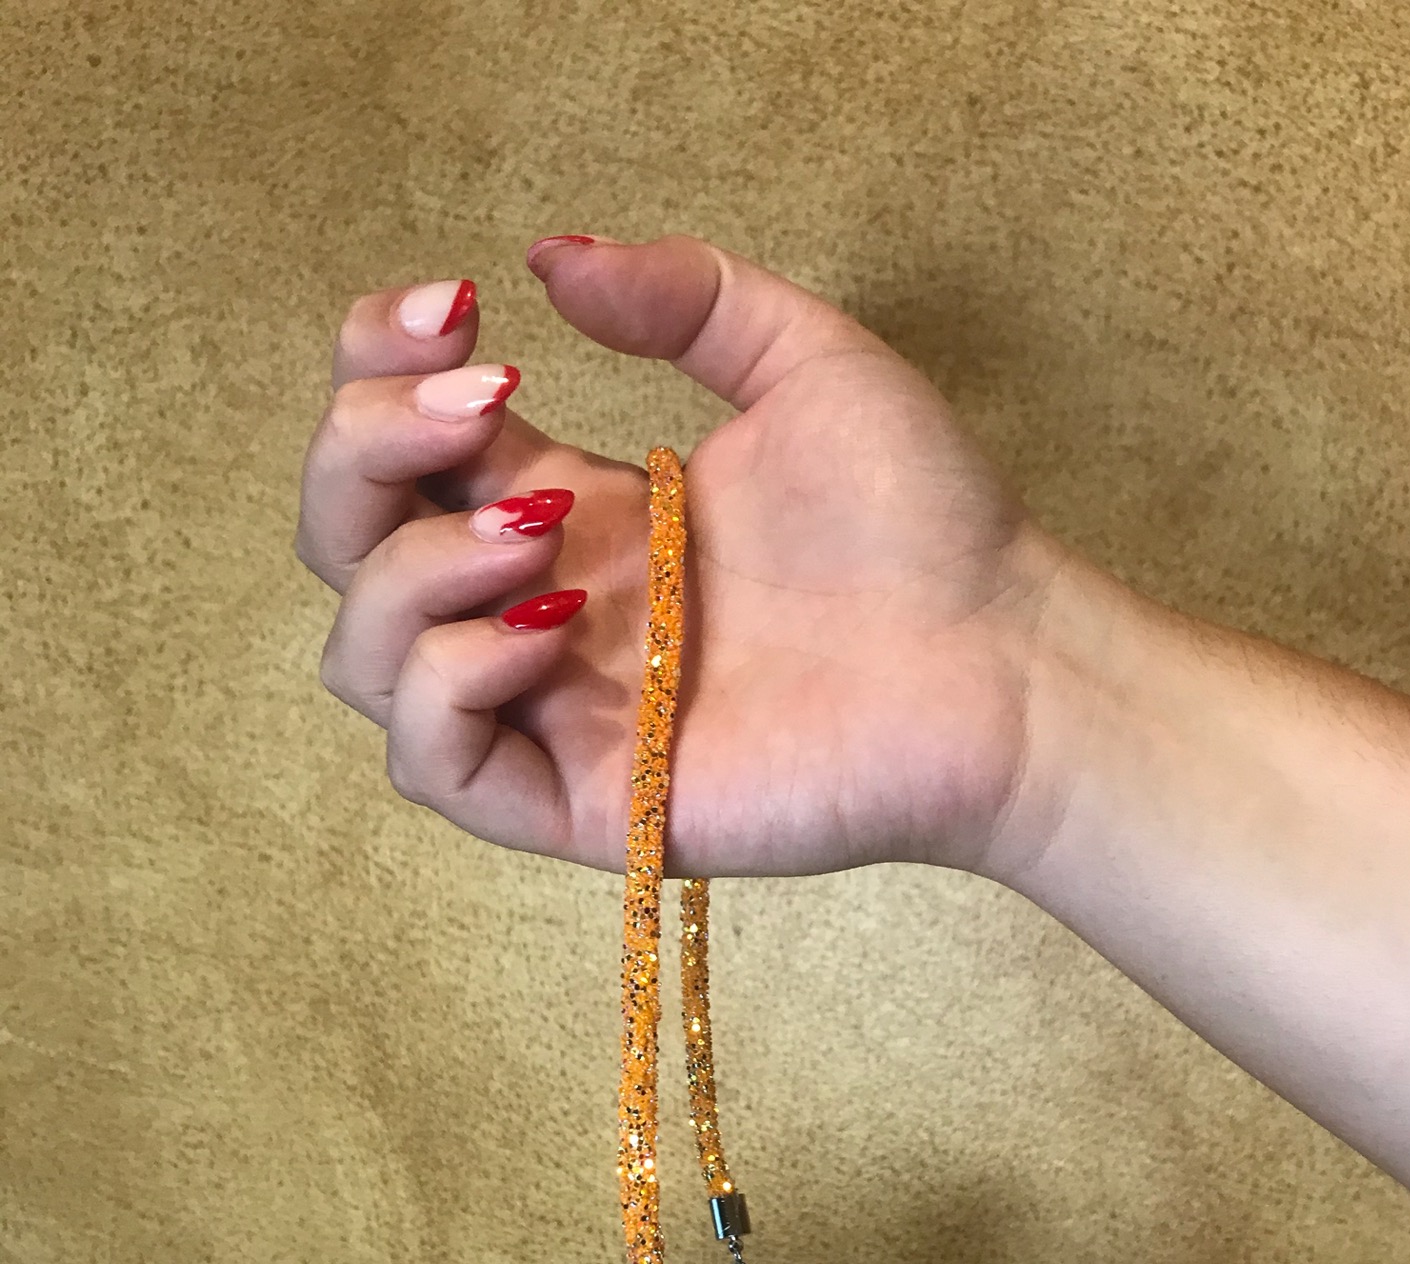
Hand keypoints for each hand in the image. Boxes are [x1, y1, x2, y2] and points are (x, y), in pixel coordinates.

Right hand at [296, 234, 1075, 877]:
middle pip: (346, 542)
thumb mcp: (805, 361)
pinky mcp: (585, 800)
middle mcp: (539, 606)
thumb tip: (549, 257)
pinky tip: (549, 623)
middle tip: (484, 401)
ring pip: (364, 658)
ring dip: (413, 568)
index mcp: (572, 506)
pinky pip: (435, 764)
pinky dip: (452, 682)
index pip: (398, 445)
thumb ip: (683, 295)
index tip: (456, 305)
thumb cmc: (925, 523)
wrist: (1002, 661)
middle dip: (364, 446)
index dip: (377, 367)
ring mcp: (554, 709)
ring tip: (547, 525)